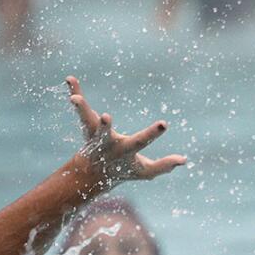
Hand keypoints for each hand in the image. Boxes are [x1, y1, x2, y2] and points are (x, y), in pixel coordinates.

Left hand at [66, 76, 186, 183]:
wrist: (93, 175)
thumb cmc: (123, 170)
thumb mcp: (144, 172)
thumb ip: (163, 166)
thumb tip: (184, 160)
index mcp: (125, 150)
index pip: (142, 141)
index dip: (153, 133)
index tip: (164, 124)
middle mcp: (107, 143)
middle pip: (105, 134)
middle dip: (105, 126)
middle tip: (106, 117)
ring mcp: (95, 134)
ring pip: (87, 120)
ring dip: (81, 109)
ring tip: (74, 98)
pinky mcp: (87, 124)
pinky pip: (81, 108)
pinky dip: (76, 92)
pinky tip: (70, 79)